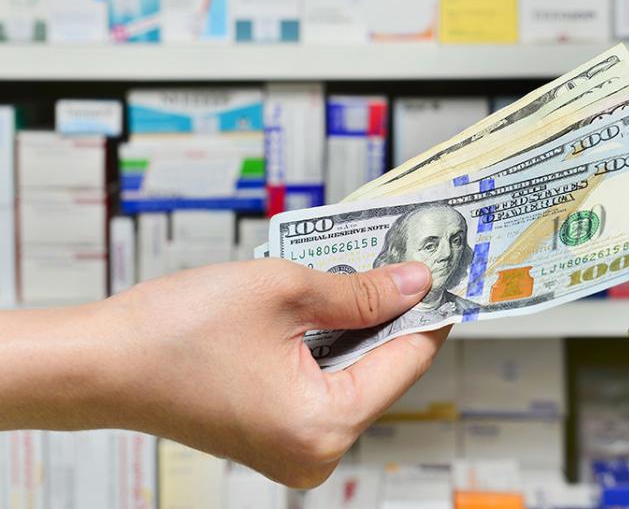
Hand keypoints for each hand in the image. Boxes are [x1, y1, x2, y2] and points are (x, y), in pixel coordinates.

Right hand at [102, 259, 445, 486]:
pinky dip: (331, 341)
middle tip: (406, 257)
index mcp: (324, 425)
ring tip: (367, 269)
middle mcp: (316, 450)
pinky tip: (330, 301)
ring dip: (361, 323)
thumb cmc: (174, 332)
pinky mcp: (276, 432)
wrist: (99, 362)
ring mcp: (295, 446)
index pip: (408, 360)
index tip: (450, 272)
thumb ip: (362, 290)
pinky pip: (324, 382)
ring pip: (354, 372)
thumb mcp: (286, 290)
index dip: (432, 310)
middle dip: (392, 311)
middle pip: (383, 368)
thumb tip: (415, 282)